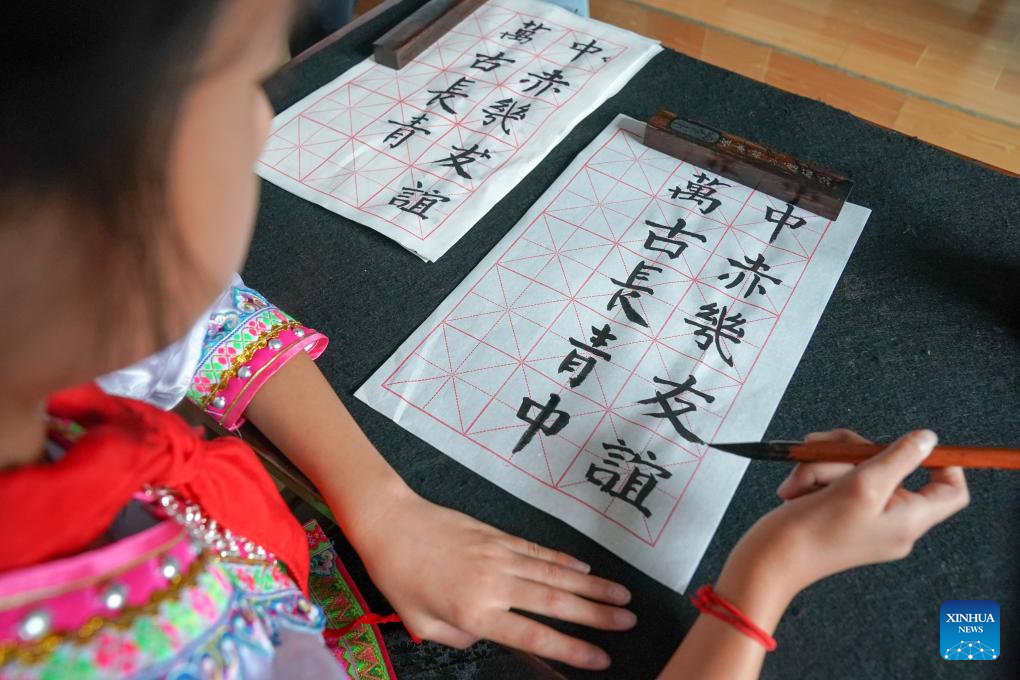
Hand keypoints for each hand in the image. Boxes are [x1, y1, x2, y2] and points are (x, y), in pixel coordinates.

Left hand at [346, 484, 634, 669]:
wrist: (391, 523)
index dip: (571, 648)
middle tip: (630, 622)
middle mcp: (496, 583)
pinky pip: (539, 551)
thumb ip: (460, 637)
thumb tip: (486, 635)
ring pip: (556, 573)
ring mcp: (501, 555)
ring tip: (623, 596)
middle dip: (597, 615)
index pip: (534, 635)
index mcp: (476, 612)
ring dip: (592, 586)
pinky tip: (586, 568)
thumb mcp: (422, 624)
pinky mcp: (499, 536)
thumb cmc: (399, 578)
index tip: (601, 659)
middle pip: (556, 601)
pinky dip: (566, 560)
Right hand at [725, 428, 968, 599]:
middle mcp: (892, 518)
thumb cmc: (815, 531)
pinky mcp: (837, 510)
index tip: (910, 445)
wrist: (769, 560)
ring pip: (855, 466)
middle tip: (824, 450)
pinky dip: (813, 476)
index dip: (941, 462)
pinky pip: (834, 477)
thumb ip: (898, 458)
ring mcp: (863, 514)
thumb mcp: (862, 486)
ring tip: (802, 480)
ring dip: (823, 464)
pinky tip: (796, 488)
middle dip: (851, 452)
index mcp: (909, 519)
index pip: (950, 489)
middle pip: (890, 465)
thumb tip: (928, 439)